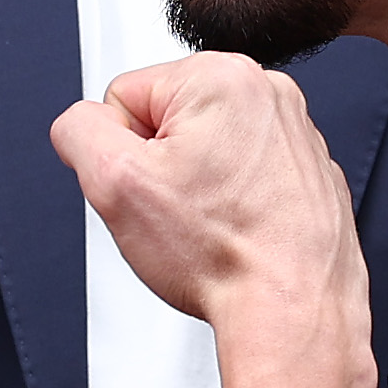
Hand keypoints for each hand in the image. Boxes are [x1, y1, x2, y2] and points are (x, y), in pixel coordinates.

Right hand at [50, 53, 361, 337]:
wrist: (294, 309)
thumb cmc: (225, 255)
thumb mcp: (113, 182)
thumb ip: (77, 131)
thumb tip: (80, 124)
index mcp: (221, 77)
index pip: (126, 96)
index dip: (123, 152)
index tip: (152, 189)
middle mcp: (269, 94)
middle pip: (170, 121)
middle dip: (162, 169)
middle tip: (182, 213)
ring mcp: (296, 134)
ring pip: (210, 153)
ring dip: (201, 189)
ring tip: (214, 227)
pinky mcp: (310, 173)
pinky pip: (249, 177)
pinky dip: (239, 204)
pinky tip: (240, 233)